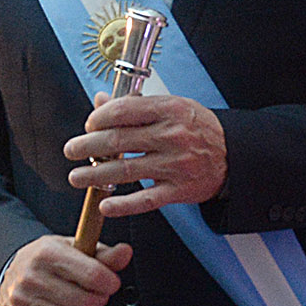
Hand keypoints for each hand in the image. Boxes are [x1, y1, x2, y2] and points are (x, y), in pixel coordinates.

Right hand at [0, 233, 131, 305]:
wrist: (12, 274)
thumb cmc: (48, 261)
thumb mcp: (74, 249)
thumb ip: (103, 254)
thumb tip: (125, 252)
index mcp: (47, 253)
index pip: (92, 274)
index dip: (109, 283)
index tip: (110, 283)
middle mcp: (32, 277)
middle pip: (85, 302)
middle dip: (100, 302)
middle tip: (98, 296)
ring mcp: (24, 302)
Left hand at [64, 92, 227, 217]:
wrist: (234, 154)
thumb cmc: (198, 128)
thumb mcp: (171, 106)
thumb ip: (135, 105)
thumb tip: (99, 100)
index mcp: (169, 109)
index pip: (124, 111)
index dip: (99, 118)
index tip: (88, 125)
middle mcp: (172, 136)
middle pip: (120, 140)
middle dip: (88, 146)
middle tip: (71, 150)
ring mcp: (176, 165)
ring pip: (127, 171)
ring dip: (96, 175)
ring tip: (77, 177)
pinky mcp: (180, 190)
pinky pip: (146, 200)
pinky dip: (124, 205)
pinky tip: (105, 205)